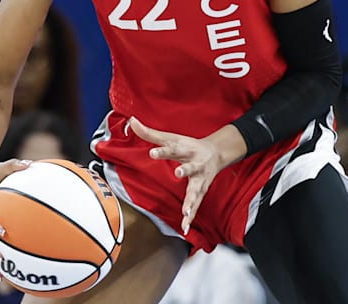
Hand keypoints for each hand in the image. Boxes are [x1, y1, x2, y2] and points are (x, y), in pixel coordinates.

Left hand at [127, 117, 246, 234]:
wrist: (217, 153)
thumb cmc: (189, 145)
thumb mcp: (171, 137)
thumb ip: (149, 133)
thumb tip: (131, 121)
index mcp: (186, 149)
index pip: (172, 148)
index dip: (163, 150)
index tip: (153, 151)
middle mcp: (195, 164)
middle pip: (190, 167)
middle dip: (185, 170)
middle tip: (178, 173)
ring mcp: (200, 179)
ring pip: (196, 190)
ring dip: (191, 201)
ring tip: (185, 212)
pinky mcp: (201, 191)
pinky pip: (196, 205)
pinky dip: (191, 217)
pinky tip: (186, 226)